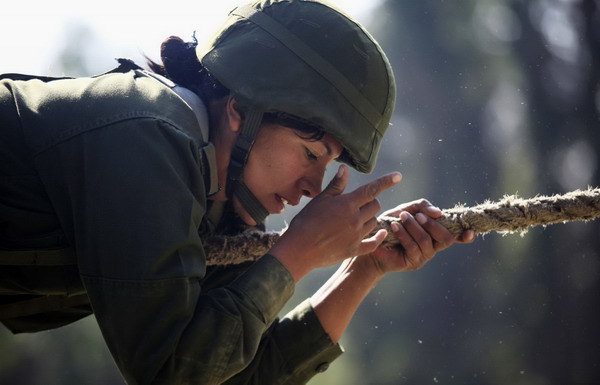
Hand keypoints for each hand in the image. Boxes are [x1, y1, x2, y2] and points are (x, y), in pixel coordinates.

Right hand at [270, 165, 400, 280]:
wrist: (300, 248)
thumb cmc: (306, 221)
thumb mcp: (320, 200)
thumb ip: (336, 185)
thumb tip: (345, 169)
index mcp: (347, 204)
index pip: (371, 189)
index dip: (386, 181)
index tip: (398, 176)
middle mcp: (355, 219)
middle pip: (375, 206)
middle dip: (372, 202)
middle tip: (360, 204)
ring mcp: (357, 235)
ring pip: (374, 222)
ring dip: (370, 218)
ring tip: (357, 220)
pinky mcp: (355, 249)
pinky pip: (373, 243)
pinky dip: (378, 237)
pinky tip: (380, 234)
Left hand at [365, 199, 474, 274]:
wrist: (370, 242)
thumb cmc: (390, 225)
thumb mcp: (406, 210)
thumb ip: (422, 207)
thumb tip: (439, 213)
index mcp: (435, 234)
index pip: (456, 236)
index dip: (465, 235)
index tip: (470, 231)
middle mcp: (433, 247)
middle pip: (445, 238)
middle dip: (432, 225)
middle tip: (417, 215)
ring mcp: (423, 257)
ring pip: (427, 241)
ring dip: (414, 227)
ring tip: (402, 217)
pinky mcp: (411, 263)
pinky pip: (412, 247)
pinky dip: (404, 234)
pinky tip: (394, 227)